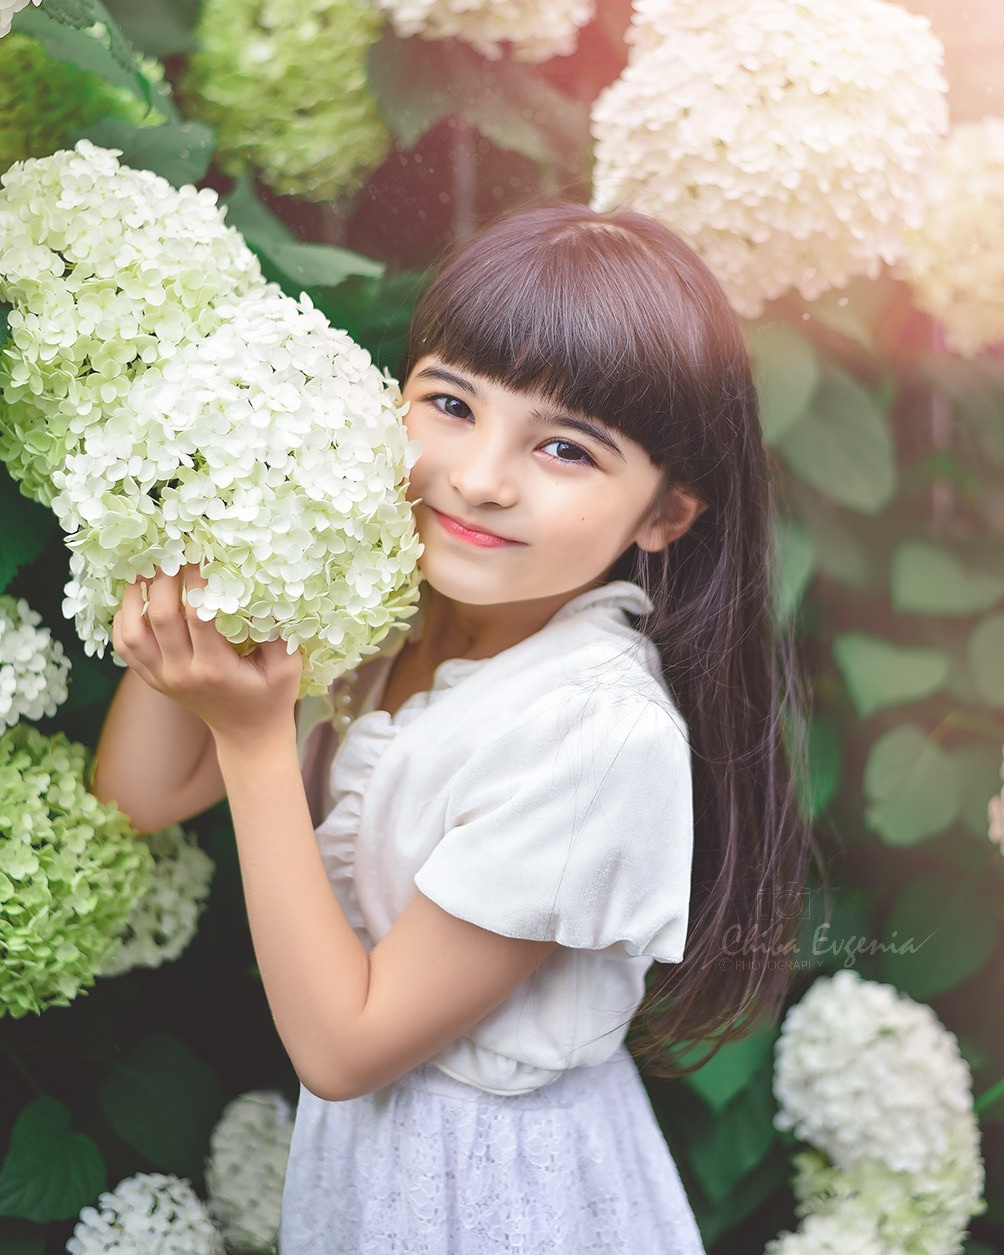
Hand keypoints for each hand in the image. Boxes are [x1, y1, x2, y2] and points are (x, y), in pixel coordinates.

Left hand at [112, 564, 303, 746]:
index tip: (202, 551)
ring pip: (132, 631)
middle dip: (164, 577)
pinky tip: (135, 597)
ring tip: (146, 568)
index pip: (197, 615)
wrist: (247, 734)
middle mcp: (181, 674)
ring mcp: (162, 679)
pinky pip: (125, 646)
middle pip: (159, 617)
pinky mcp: (152, 679)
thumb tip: (263, 587)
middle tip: (173, 550)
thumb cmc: (272, 696)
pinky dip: (123, 618)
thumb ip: (276, 630)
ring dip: (135, 596)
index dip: (197, 579)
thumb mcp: (286, 666)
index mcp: (214, 670)